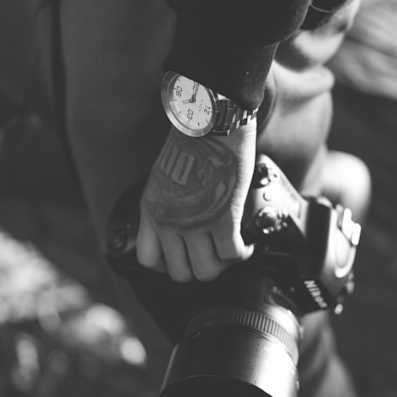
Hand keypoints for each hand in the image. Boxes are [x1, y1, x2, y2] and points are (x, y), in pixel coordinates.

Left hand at [136, 122, 255, 281]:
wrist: (210, 123)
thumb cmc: (192, 143)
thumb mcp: (163, 177)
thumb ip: (167, 204)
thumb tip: (184, 225)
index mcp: (150, 210)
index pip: (149, 261)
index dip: (170, 265)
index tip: (187, 256)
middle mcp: (168, 222)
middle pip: (180, 273)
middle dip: (200, 267)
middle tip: (214, 254)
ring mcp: (194, 223)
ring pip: (207, 271)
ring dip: (222, 265)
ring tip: (232, 250)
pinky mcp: (223, 219)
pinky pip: (232, 255)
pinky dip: (243, 254)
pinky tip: (247, 244)